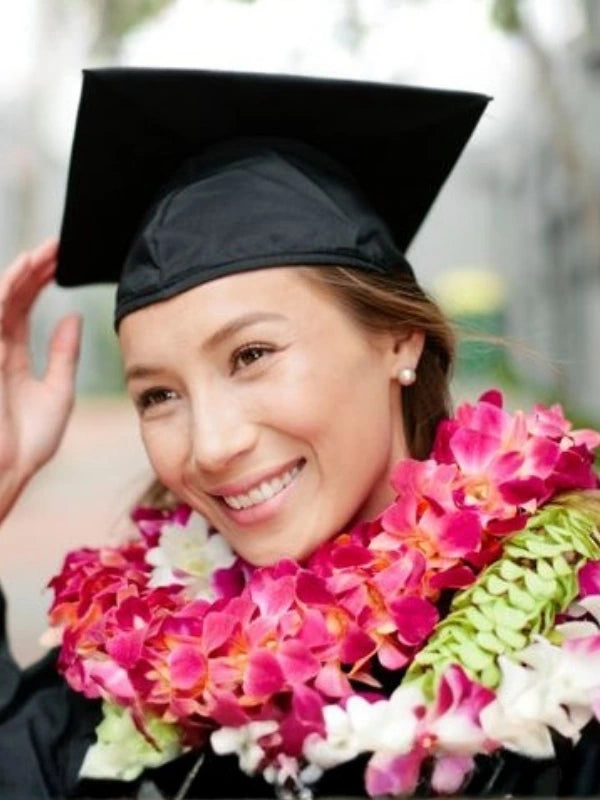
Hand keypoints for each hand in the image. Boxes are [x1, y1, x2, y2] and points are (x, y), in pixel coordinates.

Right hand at [0, 239, 82, 519]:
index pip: (21, 306)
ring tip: (49, 250)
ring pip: (0, 297)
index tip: (63, 260)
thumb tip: (73, 317)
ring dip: (22, 270)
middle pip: (10, 294)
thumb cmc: (26, 443)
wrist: (6, 472)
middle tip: (61, 246)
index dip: (39, 280)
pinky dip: (8, 287)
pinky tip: (27, 267)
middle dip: (34, 268)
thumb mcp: (56, 392)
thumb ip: (63, 354)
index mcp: (9, 355)